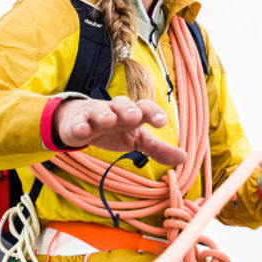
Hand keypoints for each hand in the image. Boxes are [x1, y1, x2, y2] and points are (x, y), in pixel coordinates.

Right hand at [53, 96, 186, 165]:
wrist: (78, 122)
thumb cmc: (113, 129)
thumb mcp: (136, 139)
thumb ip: (158, 148)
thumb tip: (185, 158)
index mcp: (131, 114)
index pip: (145, 108)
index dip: (153, 113)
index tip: (161, 122)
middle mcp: (114, 111)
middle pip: (123, 104)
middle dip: (129, 109)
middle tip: (135, 116)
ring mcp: (94, 116)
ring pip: (100, 111)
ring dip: (104, 114)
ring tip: (109, 120)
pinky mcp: (76, 125)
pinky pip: (78, 124)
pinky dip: (80, 126)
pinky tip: (83, 131)